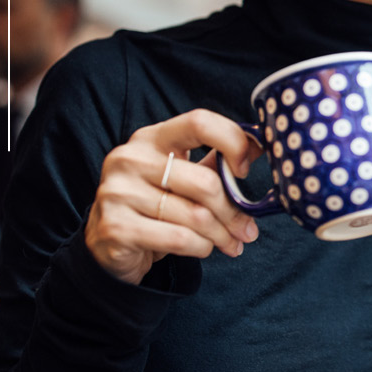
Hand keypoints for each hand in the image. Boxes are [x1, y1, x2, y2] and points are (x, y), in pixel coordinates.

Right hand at [85, 109, 261, 284]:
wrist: (109, 247)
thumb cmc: (154, 207)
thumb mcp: (183, 177)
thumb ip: (217, 161)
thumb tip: (261, 143)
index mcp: (151, 138)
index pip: (200, 122)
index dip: (233, 143)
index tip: (244, 169)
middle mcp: (130, 158)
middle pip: (205, 182)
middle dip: (233, 212)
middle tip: (247, 230)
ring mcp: (118, 192)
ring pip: (196, 216)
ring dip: (221, 235)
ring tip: (230, 243)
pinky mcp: (116, 227)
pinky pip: (179, 238)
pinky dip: (200, 247)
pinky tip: (202, 248)